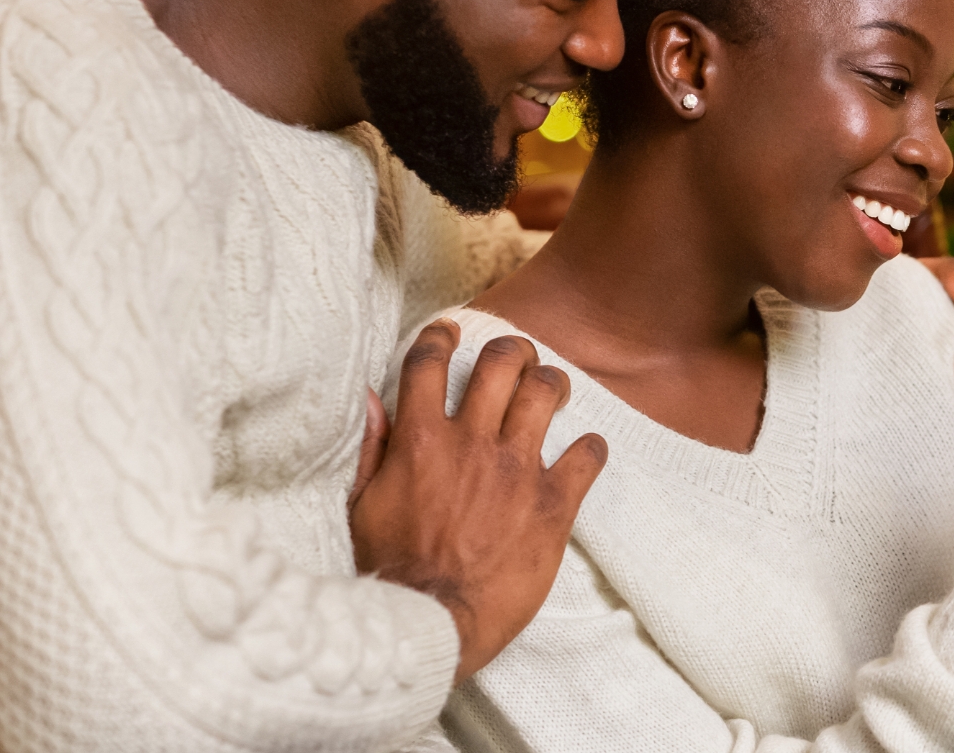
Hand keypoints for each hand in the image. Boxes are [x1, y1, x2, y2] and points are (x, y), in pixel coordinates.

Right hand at [350, 320, 607, 682]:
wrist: (434, 621)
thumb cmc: (392, 570)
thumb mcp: (362, 506)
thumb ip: (371, 448)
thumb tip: (369, 398)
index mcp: (419, 440)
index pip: (429, 362)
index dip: (442, 336)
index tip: (451, 332)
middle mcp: (471, 442)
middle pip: (500, 363)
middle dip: (512, 351)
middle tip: (517, 360)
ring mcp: (515, 470)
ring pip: (546, 393)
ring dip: (553, 383)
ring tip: (554, 390)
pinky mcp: (553, 504)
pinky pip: (587, 454)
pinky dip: (591, 447)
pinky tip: (587, 451)